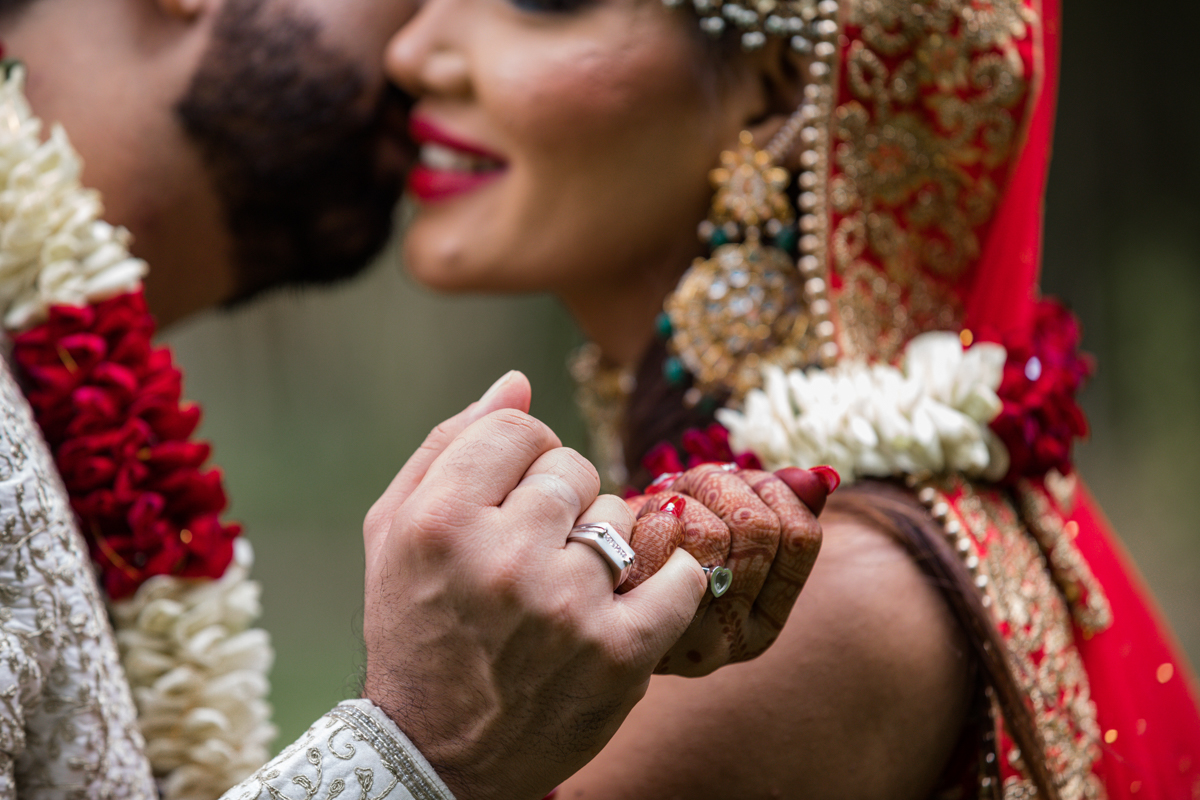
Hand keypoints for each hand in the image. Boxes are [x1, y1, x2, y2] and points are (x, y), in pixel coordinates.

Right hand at [361, 371, 707, 799]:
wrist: (435, 752)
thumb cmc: (414, 630)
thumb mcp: (394, 533)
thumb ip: (448, 446)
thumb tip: (516, 382)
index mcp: (440, 521)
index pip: (518, 428)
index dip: (521, 455)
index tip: (515, 493)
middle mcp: (502, 558)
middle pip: (572, 467)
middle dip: (559, 499)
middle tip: (536, 548)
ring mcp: (566, 607)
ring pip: (622, 516)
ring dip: (603, 544)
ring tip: (567, 586)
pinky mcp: (619, 653)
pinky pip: (680, 577)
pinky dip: (668, 583)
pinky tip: (631, 599)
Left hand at [620, 463, 833, 675]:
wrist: (587, 599)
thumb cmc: (665, 554)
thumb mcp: (728, 534)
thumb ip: (779, 509)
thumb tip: (821, 478)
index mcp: (763, 623)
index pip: (800, 538)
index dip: (775, 493)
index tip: (750, 483)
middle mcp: (726, 638)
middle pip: (757, 528)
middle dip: (727, 485)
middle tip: (702, 483)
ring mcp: (678, 630)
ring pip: (709, 530)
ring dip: (687, 495)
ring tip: (671, 500)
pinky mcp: (627, 610)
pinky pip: (657, 536)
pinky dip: (649, 511)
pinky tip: (639, 521)